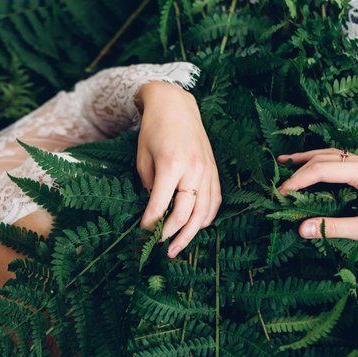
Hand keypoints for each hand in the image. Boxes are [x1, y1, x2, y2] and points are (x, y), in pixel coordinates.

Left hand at [136, 81, 221, 257]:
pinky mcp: (214, 170)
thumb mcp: (143, 159)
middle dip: (171, 235)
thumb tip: (155, 212)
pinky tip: (195, 229)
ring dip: (190, 234)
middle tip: (160, 249)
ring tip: (177, 248)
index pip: (160, 205)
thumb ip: (149, 187)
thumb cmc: (153, 132)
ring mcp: (208, 170)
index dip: (150, 225)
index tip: (142, 236)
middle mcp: (193, 169)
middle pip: (186, 213)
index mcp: (171, 165)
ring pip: (204, 212)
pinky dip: (206, 218)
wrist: (175, 106)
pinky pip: (215, 201)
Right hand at [277, 148, 357, 267]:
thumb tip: (301, 229)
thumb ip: (332, 228)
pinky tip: (315, 170)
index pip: (321, 169)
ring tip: (287, 163)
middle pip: (325, 157)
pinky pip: (343, 161)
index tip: (280, 194)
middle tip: (277, 176)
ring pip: (334, 155)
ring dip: (310, 159)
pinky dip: (324, 163)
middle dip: (299, 166)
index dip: (297, 180)